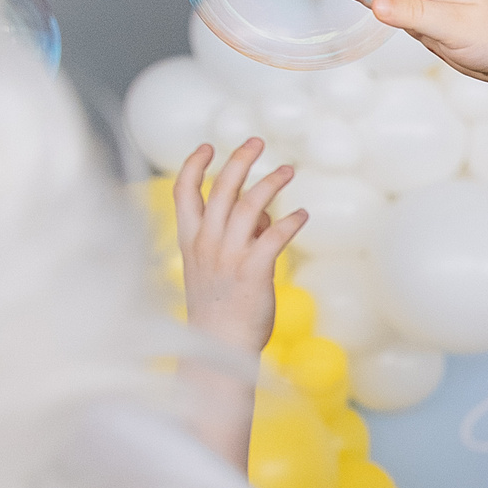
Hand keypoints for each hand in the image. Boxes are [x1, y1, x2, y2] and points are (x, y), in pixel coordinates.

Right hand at [175, 137, 302, 357]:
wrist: (217, 346)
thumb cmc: (218, 308)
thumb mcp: (214, 267)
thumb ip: (234, 237)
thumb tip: (262, 215)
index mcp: (190, 239)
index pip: (184, 192)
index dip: (194, 165)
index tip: (207, 146)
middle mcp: (206, 243)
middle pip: (221, 189)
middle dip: (238, 160)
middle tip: (256, 141)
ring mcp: (228, 256)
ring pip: (248, 206)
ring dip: (270, 184)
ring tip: (289, 170)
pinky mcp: (253, 271)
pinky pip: (274, 237)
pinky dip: (290, 222)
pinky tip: (303, 215)